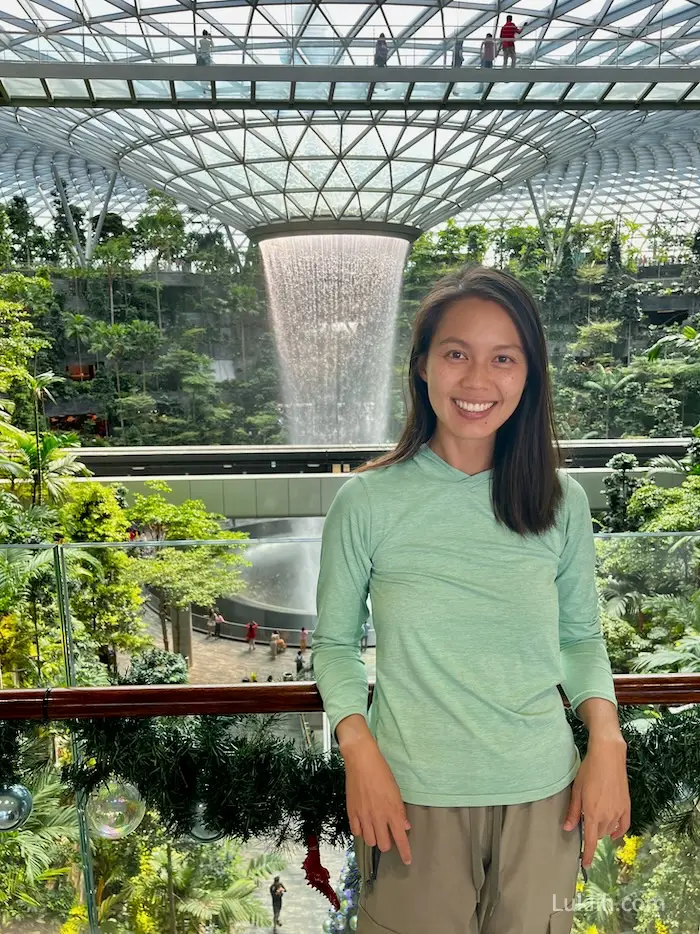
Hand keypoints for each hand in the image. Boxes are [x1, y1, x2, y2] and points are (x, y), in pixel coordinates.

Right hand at [338, 715, 411, 864]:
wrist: (361, 760)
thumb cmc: (382, 772)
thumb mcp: (396, 791)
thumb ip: (400, 811)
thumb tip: (405, 826)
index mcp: (392, 811)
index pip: (401, 838)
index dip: (405, 852)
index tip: (407, 861)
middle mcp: (378, 817)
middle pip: (383, 845)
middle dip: (387, 843)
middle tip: (387, 834)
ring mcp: (363, 816)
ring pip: (370, 841)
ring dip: (374, 837)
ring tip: (375, 828)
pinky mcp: (351, 812)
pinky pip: (356, 832)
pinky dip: (361, 831)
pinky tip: (363, 824)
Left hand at [562, 736, 629, 868]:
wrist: (608, 757)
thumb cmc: (588, 771)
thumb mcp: (576, 791)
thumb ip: (573, 811)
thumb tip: (568, 828)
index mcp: (592, 813)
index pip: (590, 841)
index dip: (587, 854)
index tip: (585, 865)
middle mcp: (607, 816)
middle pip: (598, 834)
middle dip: (591, 831)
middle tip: (584, 818)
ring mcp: (618, 812)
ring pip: (609, 830)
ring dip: (602, 828)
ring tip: (595, 814)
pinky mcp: (627, 806)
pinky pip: (623, 826)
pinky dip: (617, 831)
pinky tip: (613, 831)